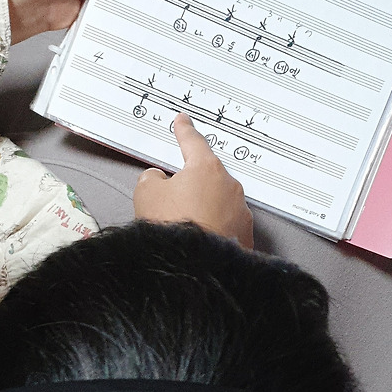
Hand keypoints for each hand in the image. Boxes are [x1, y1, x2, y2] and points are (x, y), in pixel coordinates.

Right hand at [133, 115, 253, 246]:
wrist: (192, 270)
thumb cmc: (172, 229)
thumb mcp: (147, 194)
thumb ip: (152, 178)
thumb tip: (159, 179)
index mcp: (206, 169)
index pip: (193, 142)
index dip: (184, 130)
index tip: (183, 122)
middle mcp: (229, 186)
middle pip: (206, 177)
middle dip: (190, 186)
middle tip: (171, 204)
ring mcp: (240, 211)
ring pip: (217, 202)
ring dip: (203, 210)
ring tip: (184, 228)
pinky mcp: (244, 235)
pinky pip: (225, 225)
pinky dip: (213, 229)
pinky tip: (199, 239)